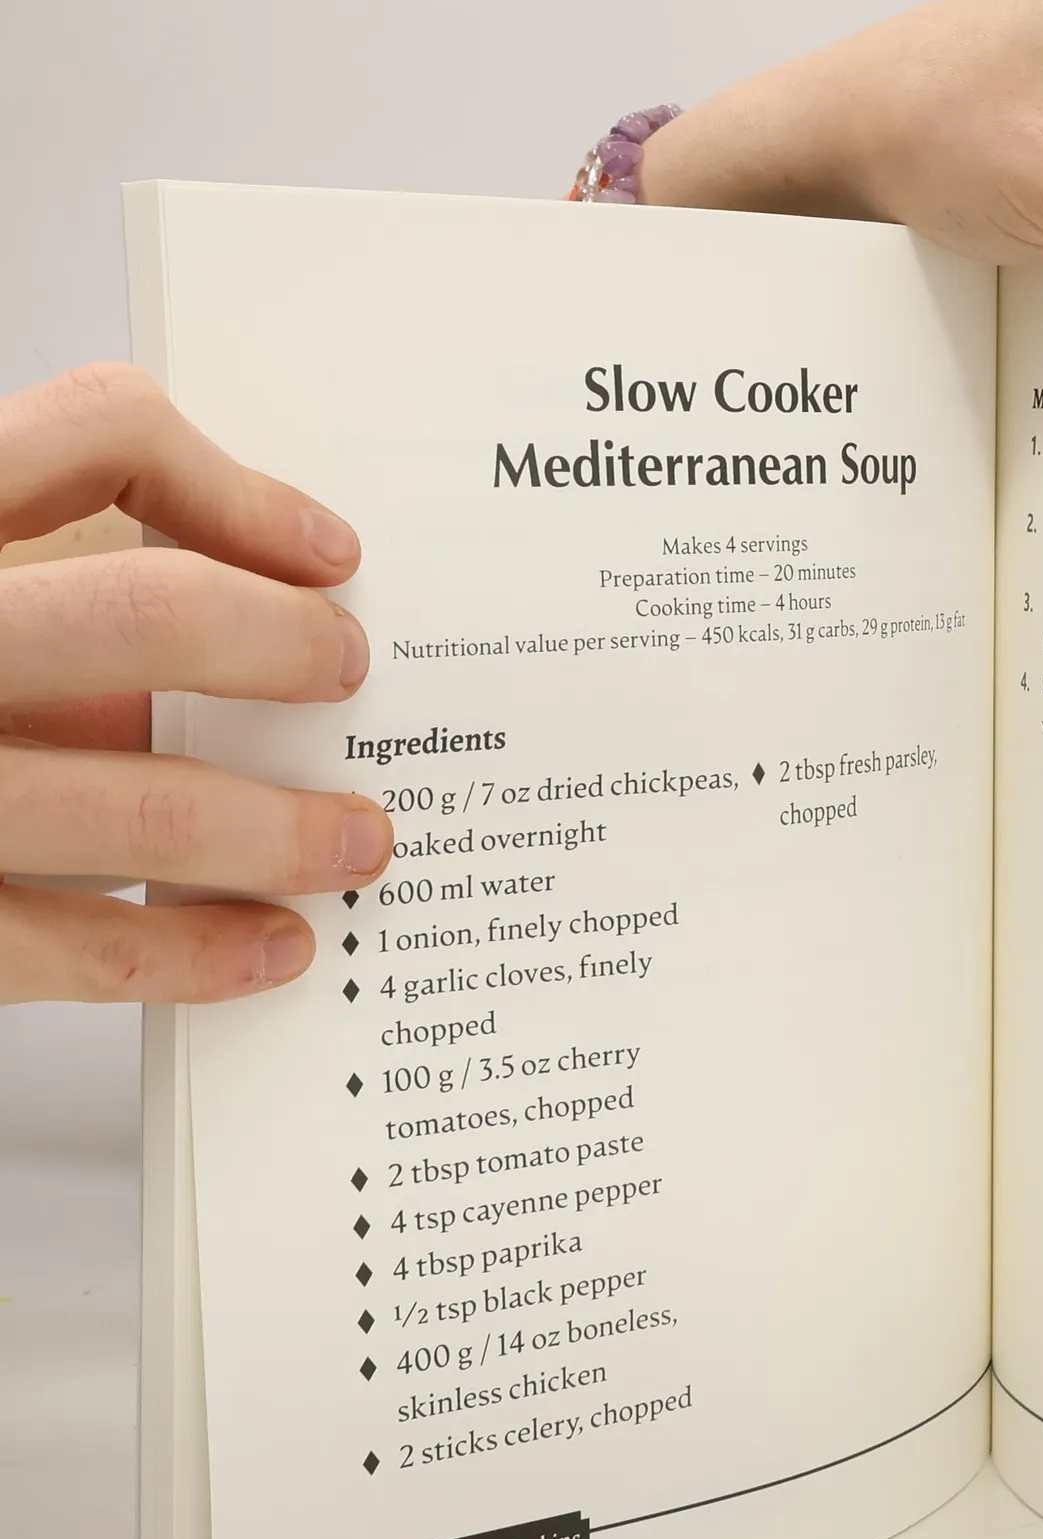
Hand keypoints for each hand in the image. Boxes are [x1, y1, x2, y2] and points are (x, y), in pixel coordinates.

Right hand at [0, 365, 392, 1005]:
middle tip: (347, 672)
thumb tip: (232, 605)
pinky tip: (269, 948)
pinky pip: (81, 946)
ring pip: (143, 800)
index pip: (93, 431)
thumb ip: (32, 570)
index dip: (234, 484)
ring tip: (358, 841)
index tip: (329, 550)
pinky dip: (197, 951)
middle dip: (286, 648)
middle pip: (147, 613)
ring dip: (282, 829)